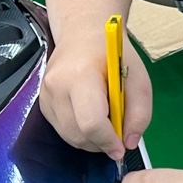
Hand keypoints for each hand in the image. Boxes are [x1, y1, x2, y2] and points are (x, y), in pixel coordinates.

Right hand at [40, 30, 152, 160]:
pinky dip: (79, 133)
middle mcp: (57, 87)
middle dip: (100, 144)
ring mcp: (45, 96)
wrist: (82, 34)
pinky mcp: (42, 103)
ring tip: (105, 125)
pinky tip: (90, 118)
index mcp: (81, 76)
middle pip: (78, 135)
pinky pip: (62, 131)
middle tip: (117, 136)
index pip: (91, 122)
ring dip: (90, 141)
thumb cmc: (112, 54)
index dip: (107, 141)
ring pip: (69, 137)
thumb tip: (128, 143)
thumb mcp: (138, 79)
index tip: (121, 149)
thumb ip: (139, 113)